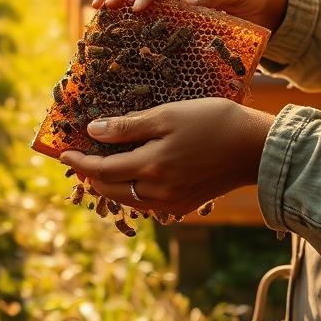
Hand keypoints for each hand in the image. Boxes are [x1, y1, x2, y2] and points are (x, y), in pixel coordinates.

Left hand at [60, 98, 274, 216]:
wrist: (256, 148)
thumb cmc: (213, 121)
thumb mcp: (168, 115)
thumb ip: (129, 127)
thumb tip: (93, 131)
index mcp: (151, 166)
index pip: (102, 170)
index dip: (80, 162)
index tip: (64, 153)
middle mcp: (158, 191)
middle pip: (111, 189)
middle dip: (91, 177)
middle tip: (79, 162)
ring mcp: (172, 201)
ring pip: (128, 199)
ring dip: (110, 186)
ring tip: (100, 169)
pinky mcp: (185, 205)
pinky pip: (147, 203)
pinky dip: (132, 192)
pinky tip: (132, 178)